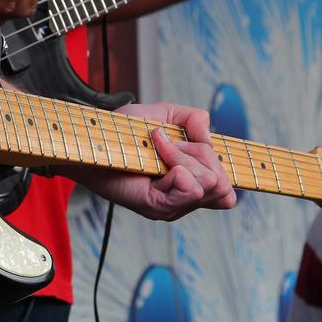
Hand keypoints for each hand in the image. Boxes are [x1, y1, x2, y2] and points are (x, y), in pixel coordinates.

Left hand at [60, 102, 235, 220]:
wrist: (93, 139)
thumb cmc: (124, 131)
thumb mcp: (166, 115)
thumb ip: (195, 120)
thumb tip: (210, 140)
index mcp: (190, 184)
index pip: (228, 193)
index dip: (225, 171)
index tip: (207, 149)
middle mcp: (183, 200)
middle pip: (221, 182)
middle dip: (198, 153)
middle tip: (166, 142)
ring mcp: (171, 207)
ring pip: (207, 183)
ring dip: (182, 156)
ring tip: (158, 148)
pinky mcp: (156, 206)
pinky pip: (188, 187)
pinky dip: (175, 162)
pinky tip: (155, 156)